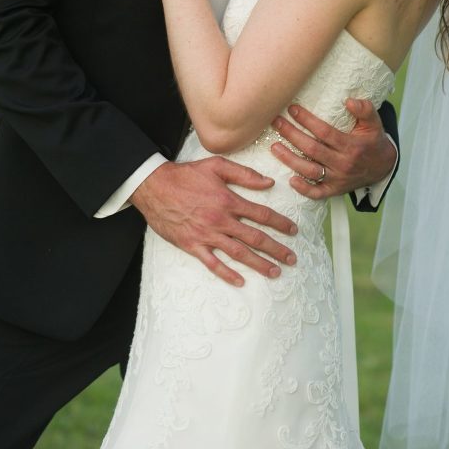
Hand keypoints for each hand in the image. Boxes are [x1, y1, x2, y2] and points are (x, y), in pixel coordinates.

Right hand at [130, 156, 297, 286]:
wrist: (155, 187)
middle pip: (255, 237)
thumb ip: (244, 174)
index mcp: (229, 200)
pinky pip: (213, 264)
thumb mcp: (216, 166)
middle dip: (276, 249)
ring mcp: (207, 235)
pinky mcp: (193, 246)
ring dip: (259, 264)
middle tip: (291, 258)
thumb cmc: (186, 175)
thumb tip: (268, 182)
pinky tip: (240, 281)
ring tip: (275, 272)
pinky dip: (227, 274)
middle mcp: (221, 220)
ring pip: (238, 253)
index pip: (262, 214)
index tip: (293, 230)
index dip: (280, 223)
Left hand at [270, 99, 397, 199]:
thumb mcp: (374, 123)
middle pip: (313, 149)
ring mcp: (338, 179)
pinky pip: (318, 193)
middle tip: (276, 122)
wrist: (383, 166)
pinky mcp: (335, 190)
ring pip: (310, 170)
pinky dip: (304, 189)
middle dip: (292, 135)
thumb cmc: (373, 141)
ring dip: (290, 159)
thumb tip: (349, 101)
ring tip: (274, 146)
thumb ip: (365, 109)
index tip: (292, 109)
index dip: (307, 120)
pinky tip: (291, 180)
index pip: (325, 132)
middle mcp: (343, 163)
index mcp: (351, 146)